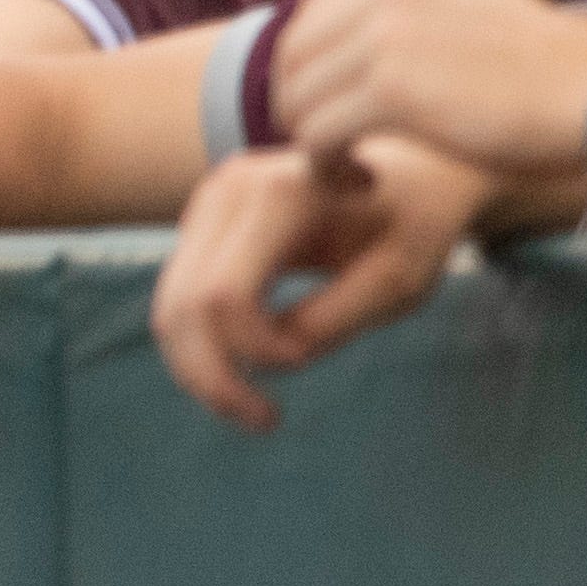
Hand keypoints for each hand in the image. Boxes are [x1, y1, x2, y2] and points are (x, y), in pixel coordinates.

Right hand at [150, 141, 490, 431]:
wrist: (410, 164)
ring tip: (251, 409)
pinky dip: (201, 346)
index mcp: (282, 193)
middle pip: (185, 304)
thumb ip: (335, 320)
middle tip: (266, 421)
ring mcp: (208, 200)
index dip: (256, 350)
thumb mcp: (400, 280)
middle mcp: (229, 188)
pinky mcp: (203, 220)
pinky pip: (179, 295)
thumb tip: (271, 360)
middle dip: (213, 377)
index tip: (308, 361)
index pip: (225, 296)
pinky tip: (244, 373)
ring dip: (198, 369)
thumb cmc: (416, 222)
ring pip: (170, 305)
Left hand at [267, 0, 586, 174]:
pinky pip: (318, 137)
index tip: (328, 111)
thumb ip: (403, 18)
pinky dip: (328, 170)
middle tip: (333, 150)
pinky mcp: (392, 91)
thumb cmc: (544, 71)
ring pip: (298, 102)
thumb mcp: (464, 12)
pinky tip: (364, 184)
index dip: (304, 73)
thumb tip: (343, 54)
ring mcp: (385, 37)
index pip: (307, 19)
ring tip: (350, 173)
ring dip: (315, 148)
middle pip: (291, 61)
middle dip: (300, 111)